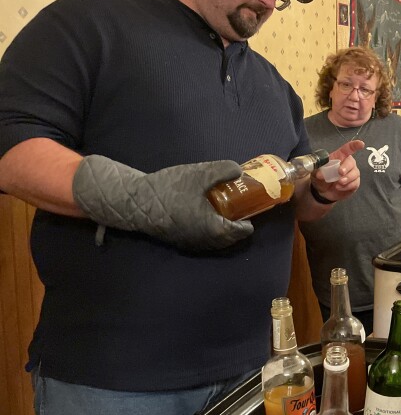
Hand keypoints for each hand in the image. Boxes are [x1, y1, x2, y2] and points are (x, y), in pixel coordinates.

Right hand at [73, 155, 252, 249]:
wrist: (134, 202)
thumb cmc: (168, 190)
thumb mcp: (199, 175)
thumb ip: (223, 171)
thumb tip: (240, 170)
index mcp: (215, 230)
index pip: (243, 231)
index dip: (250, 216)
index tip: (251, 203)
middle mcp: (205, 242)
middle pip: (231, 236)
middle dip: (238, 221)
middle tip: (239, 202)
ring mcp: (191, 244)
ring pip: (217, 239)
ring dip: (224, 225)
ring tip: (224, 205)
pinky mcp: (179, 240)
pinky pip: (203, 237)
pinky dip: (210, 227)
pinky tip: (205, 210)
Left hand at [311, 140, 363, 202]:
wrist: (323, 191)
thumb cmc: (321, 177)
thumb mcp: (316, 172)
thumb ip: (318, 171)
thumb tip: (320, 174)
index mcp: (339, 157)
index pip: (348, 149)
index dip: (355, 145)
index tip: (361, 144)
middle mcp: (348, 163)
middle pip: (351, 162)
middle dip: (346, 167)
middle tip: (340, 172)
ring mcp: (352, 173)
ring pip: (355, 173)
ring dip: (347, 178)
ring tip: (338, 184)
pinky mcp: (354, 183)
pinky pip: (354, 183)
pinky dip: (347, 186)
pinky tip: (339, 188)